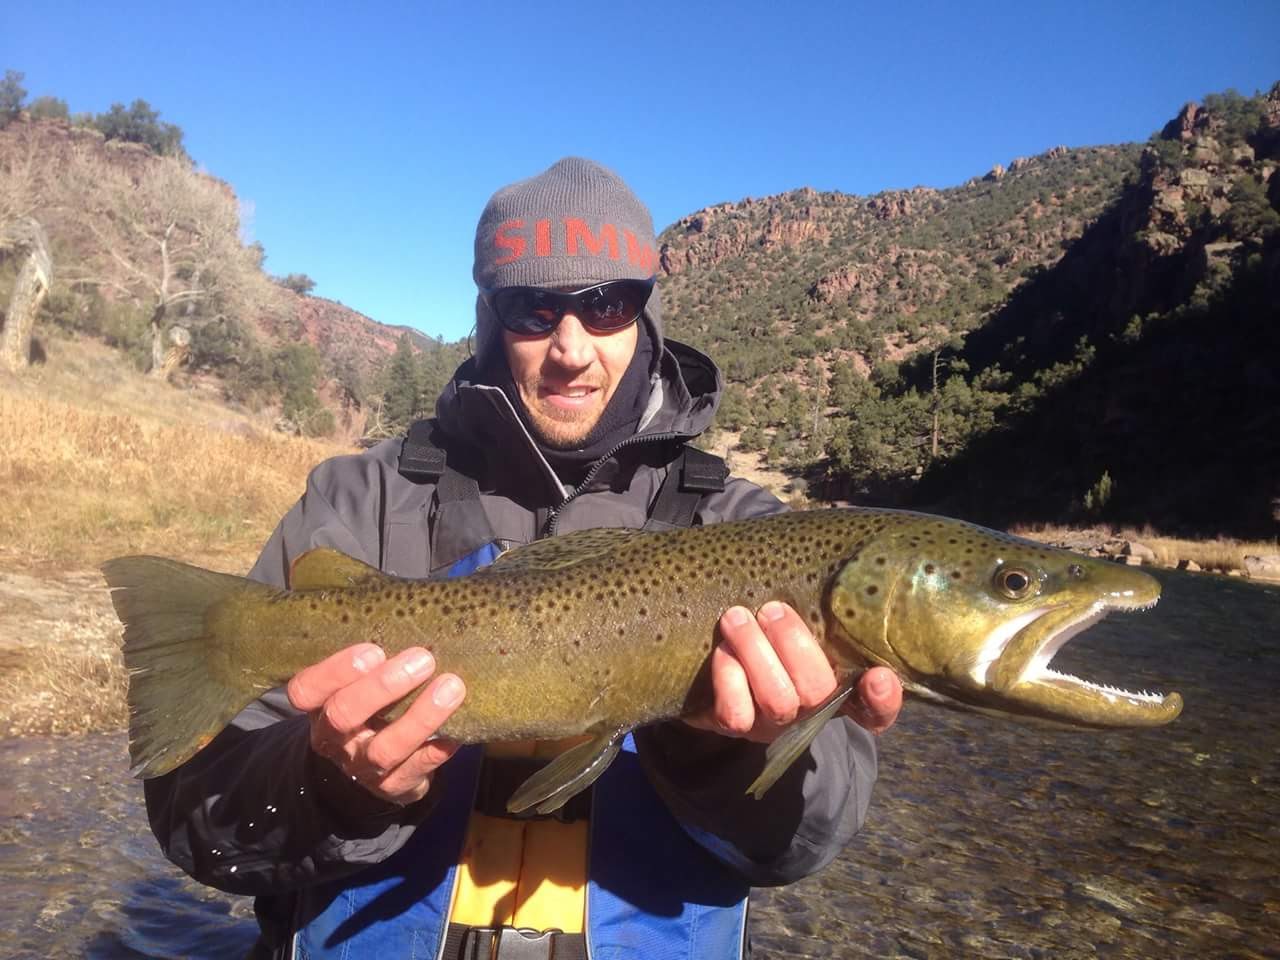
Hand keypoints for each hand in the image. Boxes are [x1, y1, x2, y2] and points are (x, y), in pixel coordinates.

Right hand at [287, 643, 465, 804]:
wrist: (372, 768)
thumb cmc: (370, 706)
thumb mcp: (356, 682)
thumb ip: (371, 657)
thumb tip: (407, 613)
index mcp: (319, 704)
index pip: (305, 689)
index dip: (335, 670)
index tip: (373, 650)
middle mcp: (335, 738)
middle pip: (343, 715)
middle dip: (382, 686)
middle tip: (422, 659)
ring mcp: (362, 766)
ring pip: (384, 748)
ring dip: (420, 717)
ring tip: (451, 687)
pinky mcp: (393, 785)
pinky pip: (416, 769)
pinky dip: (437, 749)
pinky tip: (457, 732)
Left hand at [684, 602, 902, 742]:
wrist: (717, 668)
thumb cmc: (771, 635)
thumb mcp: (803, 622)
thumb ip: (820, 611)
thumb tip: (832, 565)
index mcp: (839, 690)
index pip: (876, 709)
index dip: (882, 699)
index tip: (880, 676)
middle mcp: (811, 713)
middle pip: (818, 691)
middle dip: (793, 644)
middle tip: (772, 610)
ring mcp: (774, 724)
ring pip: (777, 701)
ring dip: (755, 652)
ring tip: (737, 617)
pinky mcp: (736, 727)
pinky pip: (735, 714)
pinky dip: (728, 677)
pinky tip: (722, 649)